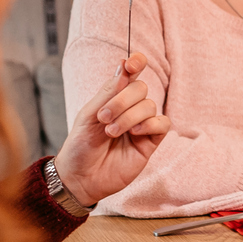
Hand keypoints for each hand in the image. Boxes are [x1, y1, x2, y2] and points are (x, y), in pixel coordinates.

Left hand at [54, 53, 169, 205]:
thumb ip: (108, 92)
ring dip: (129, 117)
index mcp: (113, 98)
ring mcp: (141, 125)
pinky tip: (134, 133)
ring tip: (111, 132)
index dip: (136, 63)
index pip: (130, 74)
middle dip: (122, 100)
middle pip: (141, 88)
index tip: (132, 64)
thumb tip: (124, 67)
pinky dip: (150, 124)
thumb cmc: (80, 146)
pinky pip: (162, 124)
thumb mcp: (88, 115)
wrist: (80, 177)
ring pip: (149, 106)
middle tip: (104, 117)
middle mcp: (130, 109)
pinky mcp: (150, 142)